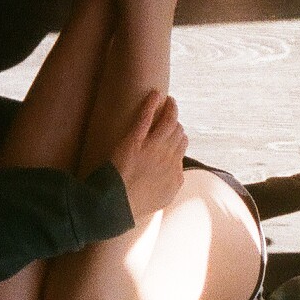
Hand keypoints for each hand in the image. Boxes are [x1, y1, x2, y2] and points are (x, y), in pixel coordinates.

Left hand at [110, 92, 188, 218]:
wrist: (117, 204)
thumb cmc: (136, 204)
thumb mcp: (164, 198)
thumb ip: (173, 183)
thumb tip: (177, 173)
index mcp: (175, 172)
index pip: (182, 146)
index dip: (179, 137)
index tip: (173, 133)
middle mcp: (168, 157)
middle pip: (178, 132)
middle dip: (175, 122)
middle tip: (170, 113)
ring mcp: (153, 147)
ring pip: (169, 122)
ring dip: (170, 108)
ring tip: (168, 101)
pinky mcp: (135, 140)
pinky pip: (147, 117)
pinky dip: (152, 103)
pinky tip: (155, 94)